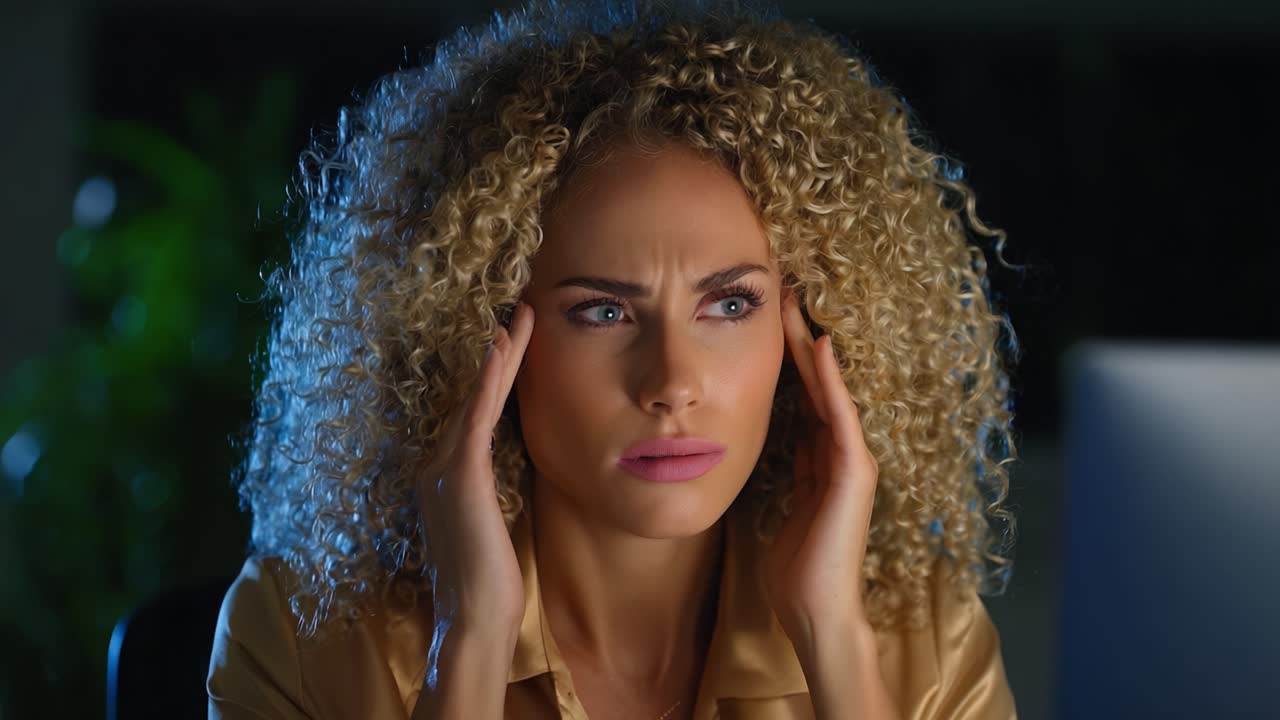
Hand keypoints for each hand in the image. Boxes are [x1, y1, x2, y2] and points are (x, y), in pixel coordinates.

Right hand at [416, 302, 534, 633]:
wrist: (474, 619)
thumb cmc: (488, 580)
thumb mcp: (491, 523)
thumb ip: (491, 491)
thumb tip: (508, 469)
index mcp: (443, 475)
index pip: (470, 411)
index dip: (489, 374)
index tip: (508, 340)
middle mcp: (435, 464)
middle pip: (468, 395)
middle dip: (492, 352)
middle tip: (515, 310)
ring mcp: (444, 468)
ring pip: (474, 397)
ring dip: (497, 354)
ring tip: (517, 316)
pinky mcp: (461, 476)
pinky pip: (477, 417)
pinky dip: (490, 381)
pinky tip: (501, 349)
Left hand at [764, 290, 879, 646]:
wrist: (815, 610)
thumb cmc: (795, 567)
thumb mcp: (783, 503)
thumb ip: (787, 470)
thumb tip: (771, 439)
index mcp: (823, 458)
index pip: (805, 395)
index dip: (789, 357)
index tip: (770, 318)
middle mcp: (842, 452)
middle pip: (818, 384)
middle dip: (799, 339)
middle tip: (784, 292)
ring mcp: (852, 460)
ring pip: (830, 390)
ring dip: (812, 347)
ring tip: (796, 305)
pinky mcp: (853, 473)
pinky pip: (840, 416)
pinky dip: (830, 381)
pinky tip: (819, 347)